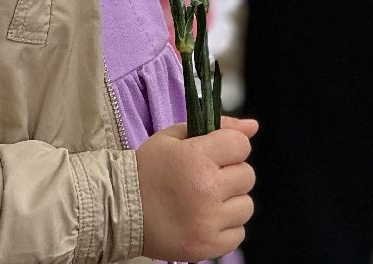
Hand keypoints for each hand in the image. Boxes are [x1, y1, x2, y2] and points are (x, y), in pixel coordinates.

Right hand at [137, 116, 256, 261]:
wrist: (119, 209)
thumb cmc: (147, 170)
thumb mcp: (173, 137)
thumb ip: (216, 127)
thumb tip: (253, 126)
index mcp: (196, 157)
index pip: (241, 144)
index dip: (230, 146)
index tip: (215, 153)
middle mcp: (206, 189)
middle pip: (247, 175)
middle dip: (230, 173)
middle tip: (206, 177)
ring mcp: (208, 221)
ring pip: (246, 205)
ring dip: (230, 201)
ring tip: (205, 200)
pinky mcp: (208, 246)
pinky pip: (239, 233)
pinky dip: (226, 227)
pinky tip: (205, 219)